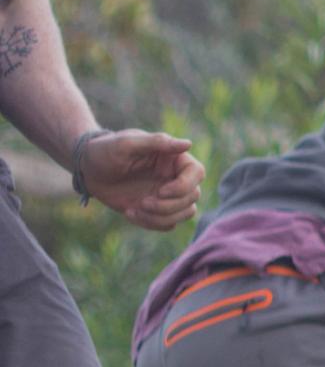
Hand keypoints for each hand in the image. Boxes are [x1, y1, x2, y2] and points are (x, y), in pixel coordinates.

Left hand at [78, 130, 202, 231]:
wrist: (86, 168)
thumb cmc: (104, 150)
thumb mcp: (126, 143)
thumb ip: (157, 142)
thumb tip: (188, 144)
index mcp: (173, 158)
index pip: (197, 173)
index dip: (184, 187)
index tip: (161, 191)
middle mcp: (174, 177)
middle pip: (193, 197)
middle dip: (168, 206)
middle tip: (143, 202)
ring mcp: (167, 195)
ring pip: (185, 213)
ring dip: (161, 217)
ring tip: (134, 210)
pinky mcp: (156, 210)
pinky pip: (168, 224)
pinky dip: (151, 223)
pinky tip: (129, 212)